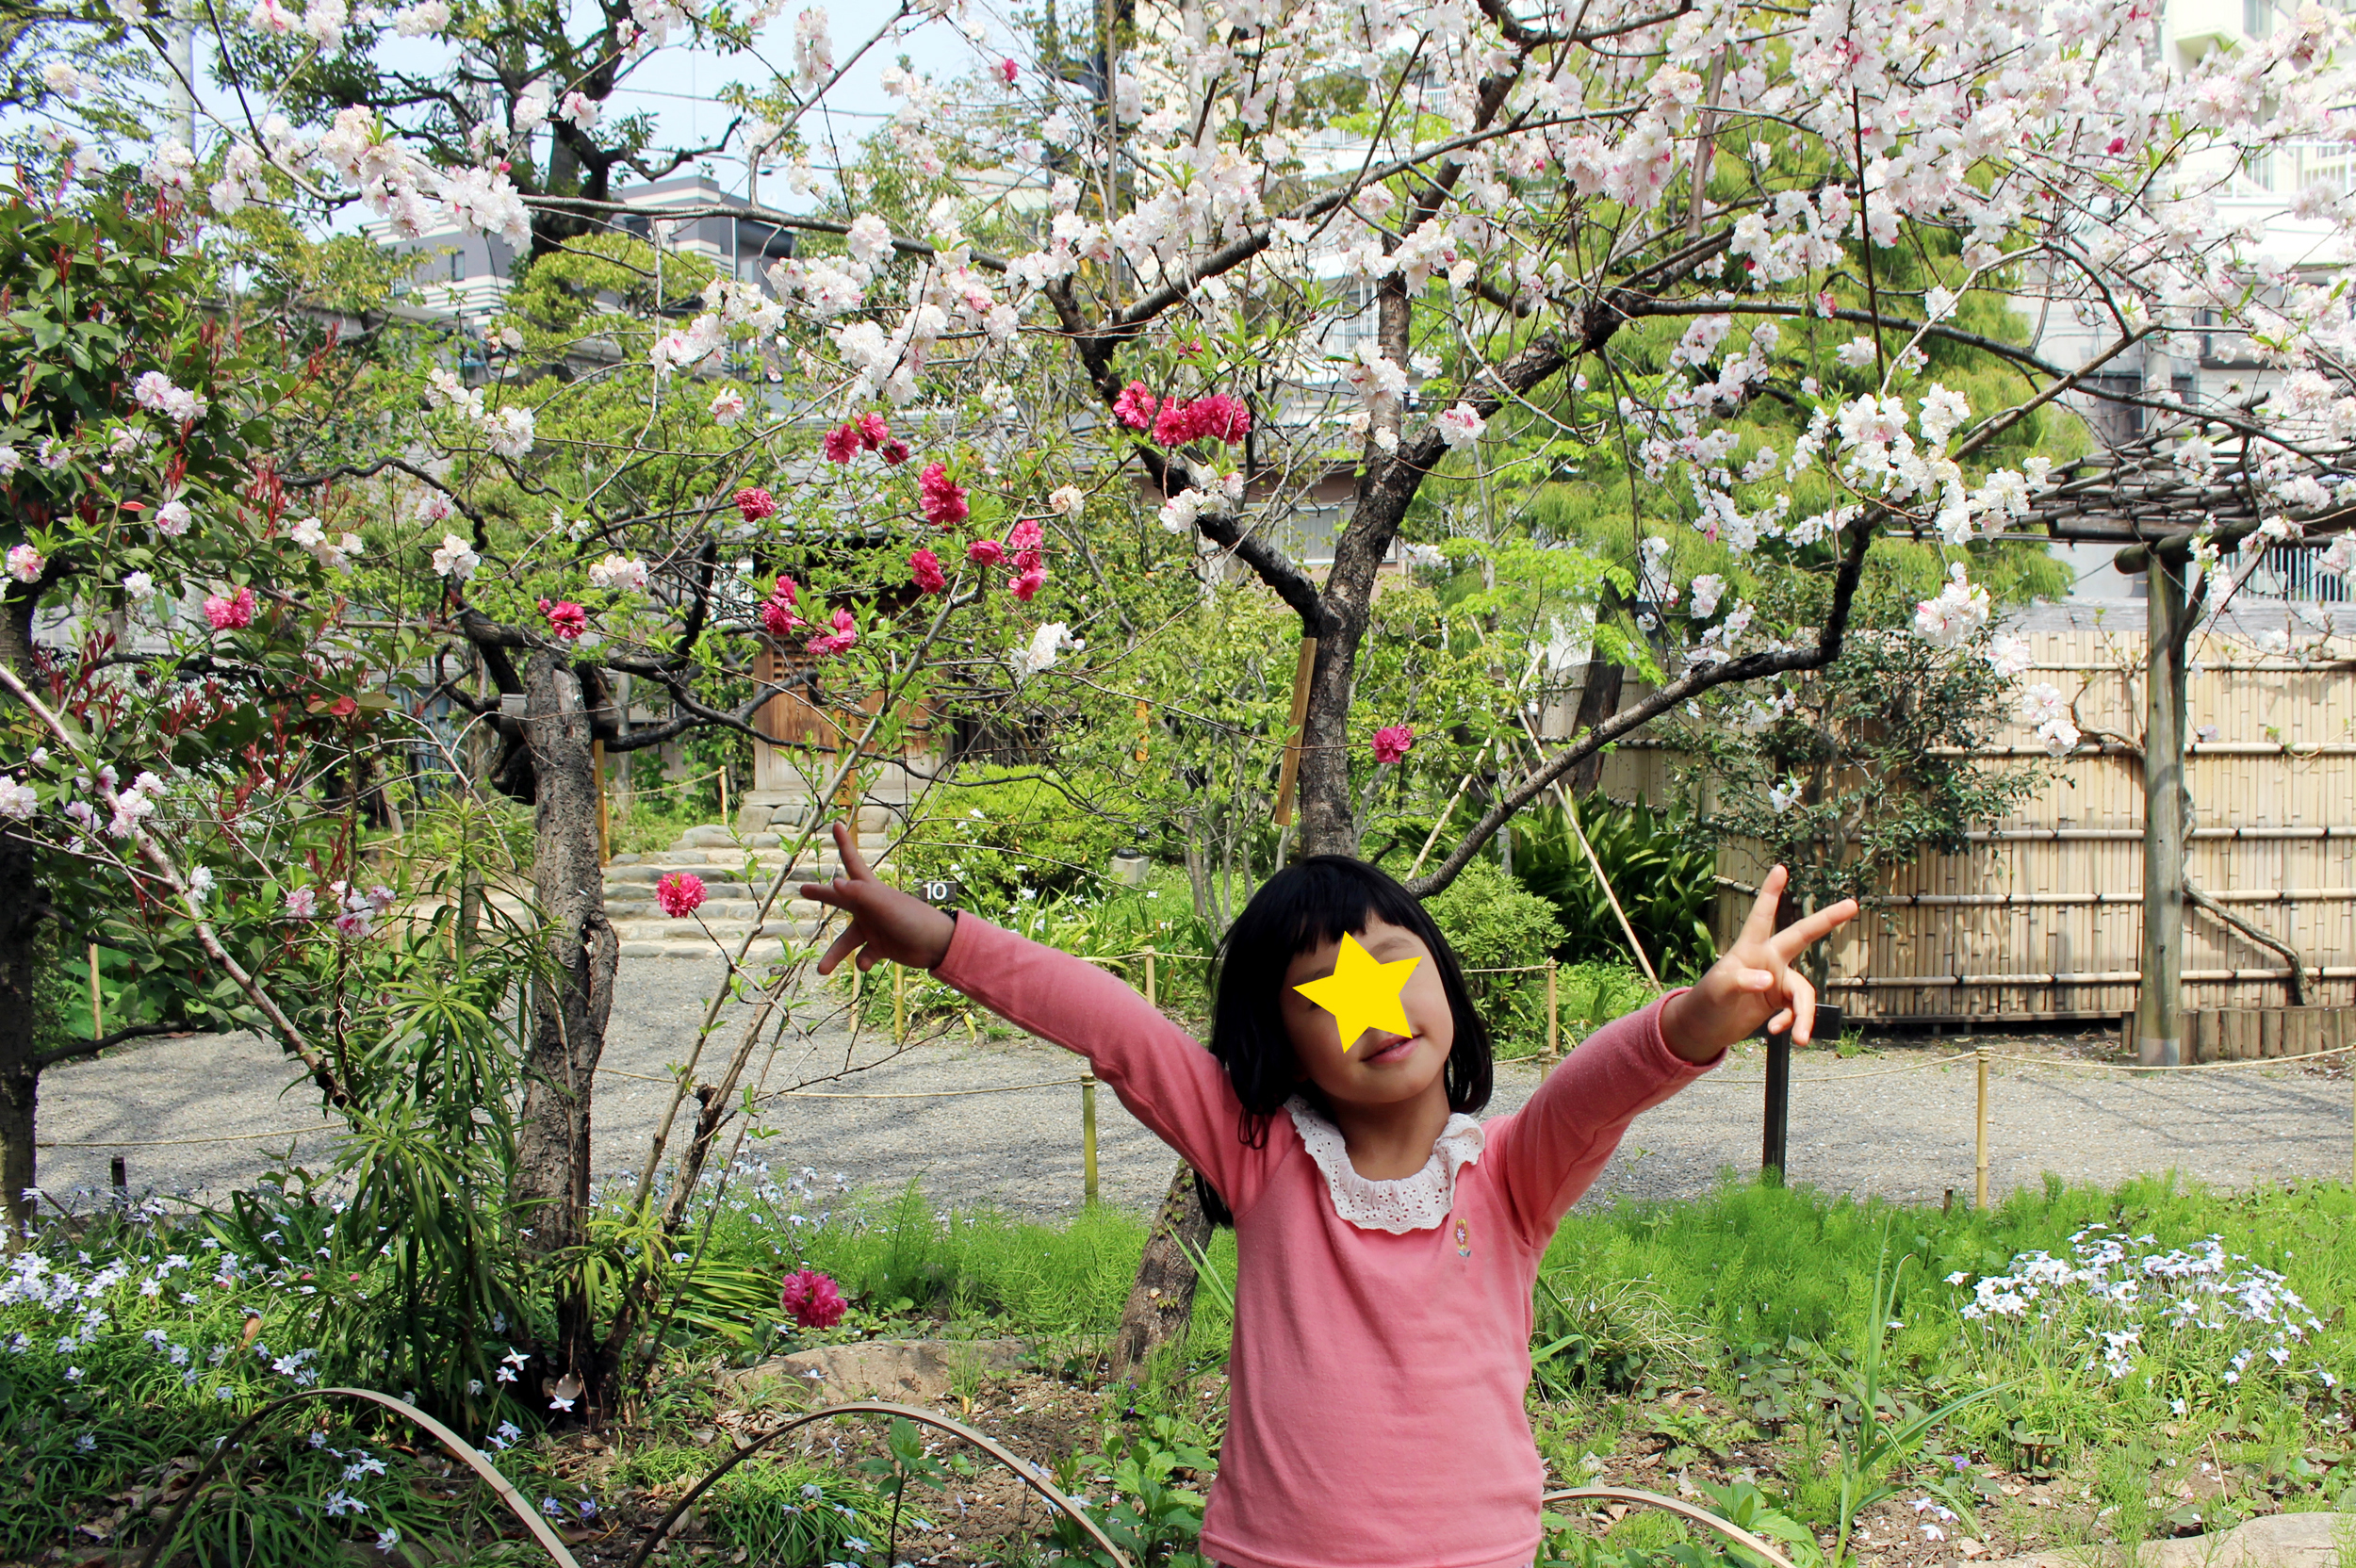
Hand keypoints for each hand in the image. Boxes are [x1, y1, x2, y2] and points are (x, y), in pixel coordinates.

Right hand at [798, 820, 956, 975]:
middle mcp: (868, 908)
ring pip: (846, 941)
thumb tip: (834, 883)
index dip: (843, 843)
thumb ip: (859, 894)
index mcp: (869, 891)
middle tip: (803, 889)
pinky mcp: (880, 947)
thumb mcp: (883, 904)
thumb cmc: (911, 918)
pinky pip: (864, 956)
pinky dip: (863, 962)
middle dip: (822, 894)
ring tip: (822, 970)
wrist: (936, 945)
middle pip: (839, 899)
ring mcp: (874, 928)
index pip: (852, 862)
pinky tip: (867, 964)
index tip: (836, 824)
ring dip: (834, 955)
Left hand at [1660, 865, 1857, 1062]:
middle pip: (1802, 936)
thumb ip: (1740, 981)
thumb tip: (1767, 980)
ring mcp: (1777, 980)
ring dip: (1804, 1016)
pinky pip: (1798, 1011)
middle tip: (1852, 903)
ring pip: (1804, 993)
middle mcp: (1769, 959)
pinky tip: (1776, 1032)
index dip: (1771, 892)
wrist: (1706, 1028)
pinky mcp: (1781, 1001)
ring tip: (1799, 1038)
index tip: (1781, 867)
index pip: (1762, 915)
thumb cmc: (1707, 1001)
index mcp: (1750, 949)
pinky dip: (1792, 1023)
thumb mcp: (1718, 990)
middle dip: (1827, 919)